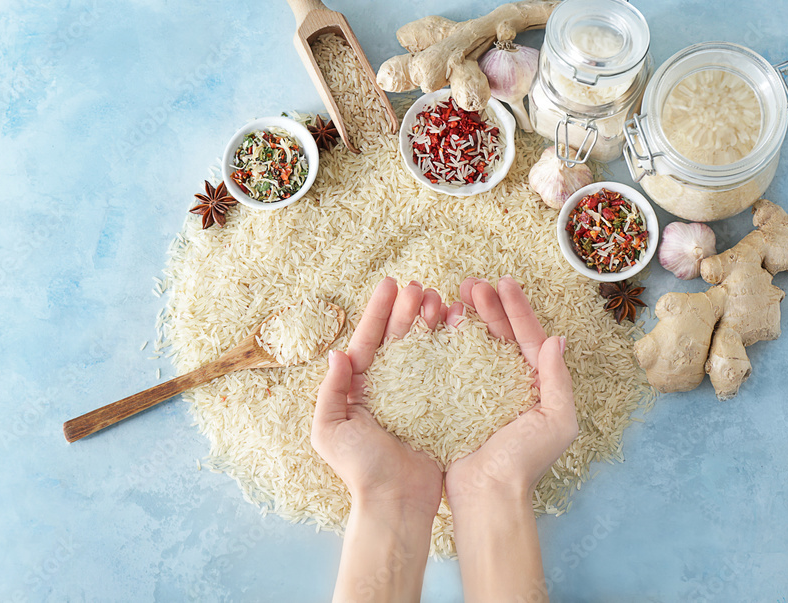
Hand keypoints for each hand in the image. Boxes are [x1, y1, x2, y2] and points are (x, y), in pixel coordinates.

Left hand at [311, 277, 444, 513]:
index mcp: (358, 389)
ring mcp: (412, 396)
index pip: (367, 341)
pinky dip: (448, 347)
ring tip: (440, 300)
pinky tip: (457, 328)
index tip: (391, 284)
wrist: (396, 503)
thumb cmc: (360, 470)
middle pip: (396, 339)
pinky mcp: (436, 407)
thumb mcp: (330, 430)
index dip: (378, 312)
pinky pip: (442, 370)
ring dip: (428, 323)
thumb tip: (336, 354)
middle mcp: (384, 388)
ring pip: (420, 349)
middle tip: (421, 286)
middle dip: (407, 310)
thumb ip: (330, 392)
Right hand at [445, 276, 578, 505]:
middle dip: (488, 306)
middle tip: (470, 284)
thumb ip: (558, 380)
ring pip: (476, 344)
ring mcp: (483, 391)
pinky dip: (448, 342)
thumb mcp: (556, 421)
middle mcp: (511, 383)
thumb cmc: (524, 462)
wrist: (488, 495)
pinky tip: (439, 325)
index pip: (529, 337)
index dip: (517, 308)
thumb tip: (557, 339)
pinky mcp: (458, 401)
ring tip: (453, 297)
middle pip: (501, 334)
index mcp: (537, 384)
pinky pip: (454, 363)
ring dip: (467, 318)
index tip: (503, 282)